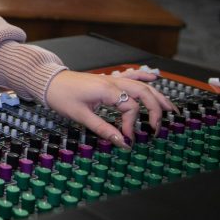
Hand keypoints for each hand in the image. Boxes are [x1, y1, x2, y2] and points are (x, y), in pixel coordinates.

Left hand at [45, 69, 176, 148]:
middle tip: (158, 128)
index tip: (127, 137)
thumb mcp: (81, 116)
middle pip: (144, 93)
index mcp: (107, 90)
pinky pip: (130, 76)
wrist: (48, 81)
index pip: (131, 108)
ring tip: (171, 109)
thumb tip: (123, 143)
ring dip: (157, 96)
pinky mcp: (108, 80)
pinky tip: (154, 78)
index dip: (131, 125)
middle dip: (155, 111)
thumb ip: (104, 129)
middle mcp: (113, 82)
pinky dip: (143, 77)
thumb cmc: (61, 96)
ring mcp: (112, 79)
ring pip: (141, 85)